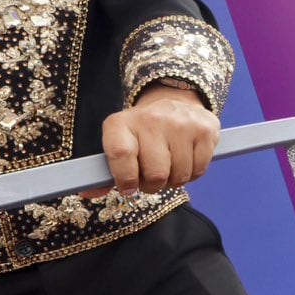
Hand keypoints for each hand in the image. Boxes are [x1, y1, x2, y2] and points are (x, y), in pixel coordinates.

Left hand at [99, 85, 220, 195]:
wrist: (174, 101)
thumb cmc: (142, 133)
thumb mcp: (119, 143)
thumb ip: (105, 170)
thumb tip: (89, 193)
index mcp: (122, 123)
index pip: (121, 154)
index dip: (125, 178)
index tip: (128, 187)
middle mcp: (152, 119)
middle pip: (155, 173)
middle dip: (153, 185)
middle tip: (151, 178)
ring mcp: (181, 123)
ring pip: (179, 176)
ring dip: (173, 180)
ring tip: (169, 167)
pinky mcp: (205, 130)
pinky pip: (198, 170)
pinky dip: (192, 174)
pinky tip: (185, 161)